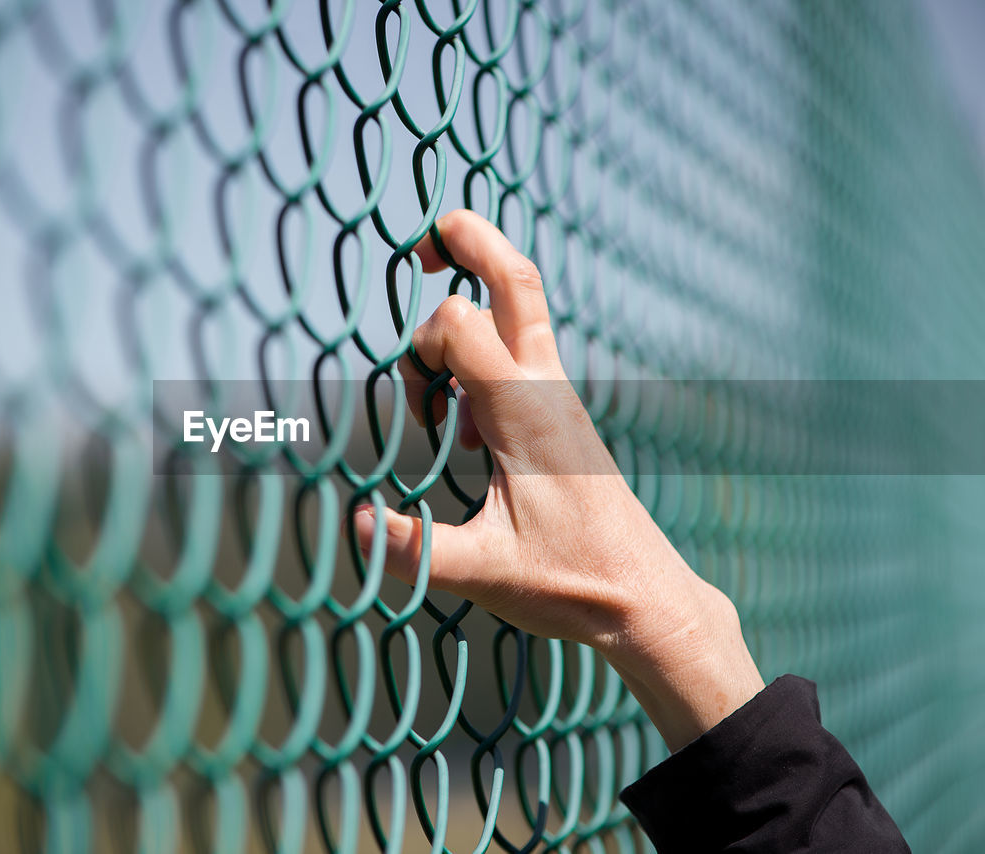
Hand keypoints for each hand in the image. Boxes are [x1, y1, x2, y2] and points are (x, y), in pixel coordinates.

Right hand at [352, 210, 764, 750]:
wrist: (644, 597)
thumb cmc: (572, 584)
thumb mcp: (485, 572)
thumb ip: (415, 550)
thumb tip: (356, 525)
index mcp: (524, 412)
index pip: (457, 324)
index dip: (418, 349)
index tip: (422, 417)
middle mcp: (545, 389)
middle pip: (514, 276)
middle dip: (467, 240)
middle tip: (422, 242)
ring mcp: (558, 396)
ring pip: (520, 307)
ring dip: (468, 309)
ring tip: (434, 391)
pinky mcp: (560, 414)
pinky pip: (520, 351)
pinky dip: (481, 355)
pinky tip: (466, 425)